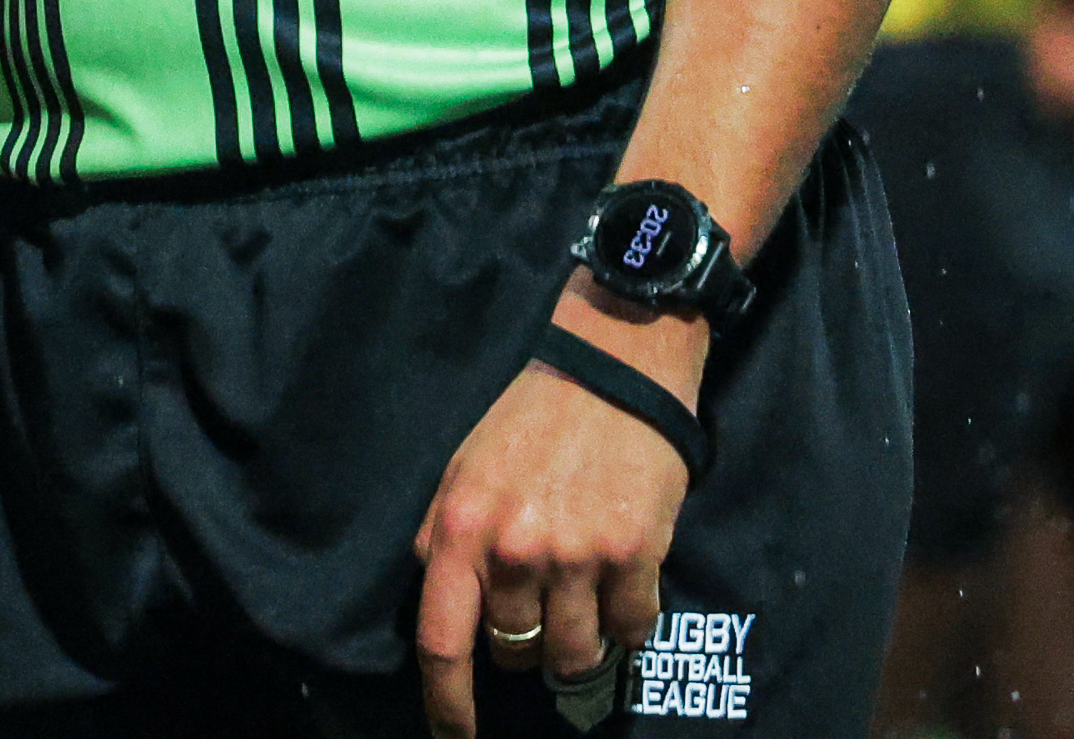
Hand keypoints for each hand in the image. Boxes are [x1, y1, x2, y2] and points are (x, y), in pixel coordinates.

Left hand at [411, 282, 696, 738]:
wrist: (612, 371)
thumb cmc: (530, 423)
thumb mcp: (463, 470)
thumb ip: (443, 538)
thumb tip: (438, 604)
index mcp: (458, 529)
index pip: (441, 641)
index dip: (446, 704)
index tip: (455, 738)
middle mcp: (513, 550)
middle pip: (515, 655)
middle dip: (525, 647)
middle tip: (542, 606)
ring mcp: (576, 555)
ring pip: (574, 656)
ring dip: (579, 644)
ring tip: (585, 597)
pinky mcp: (635, 555)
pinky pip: (630, 630)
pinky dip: (627, 622)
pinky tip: (623, 581)